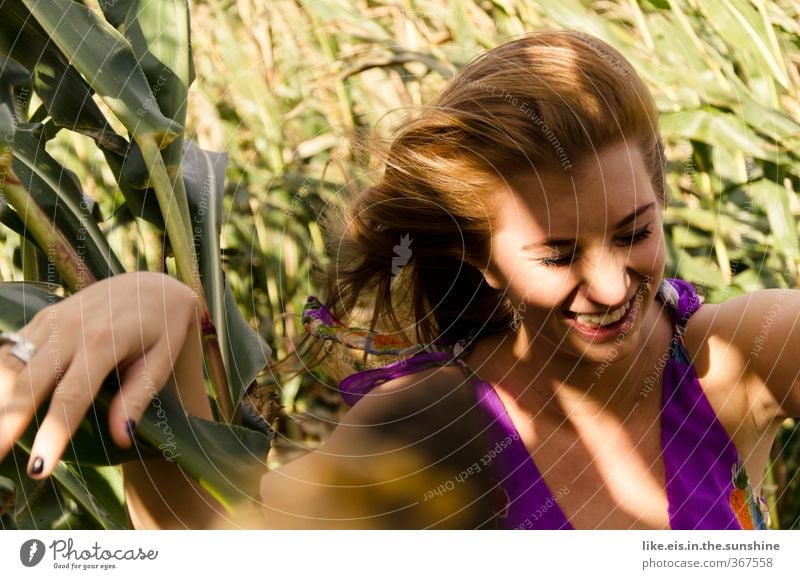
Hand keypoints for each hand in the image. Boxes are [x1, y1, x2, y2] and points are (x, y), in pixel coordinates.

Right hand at [0, 271, 199, 478]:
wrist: (153, 287)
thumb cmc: (163, 328)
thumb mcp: (161, 361)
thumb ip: (138, 397)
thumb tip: (121, 438)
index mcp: (104, 341)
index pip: (72, 397)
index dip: (53, 434)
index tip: (39, 469)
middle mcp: (71, 328)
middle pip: (28, 383)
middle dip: (8, 423)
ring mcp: (52, 320)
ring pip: (10, 364)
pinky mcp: (42, 318)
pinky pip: (10, 349)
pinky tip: (0, 403)